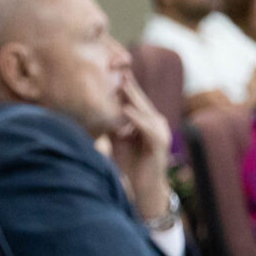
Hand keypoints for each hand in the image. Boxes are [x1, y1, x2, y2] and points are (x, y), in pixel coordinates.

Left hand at [110, 76, 174, 217]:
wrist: (142, 187)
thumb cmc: (128, 163)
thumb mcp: (117, 138)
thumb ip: (111, 122)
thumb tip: (94, 108)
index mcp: (146, 120)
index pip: (134, 99)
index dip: (124, 85)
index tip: (112, 69)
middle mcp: (155, 122)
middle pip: (140, 101)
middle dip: (128, 85)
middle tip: (118, 68)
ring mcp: (160, 132)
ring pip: (145, 111)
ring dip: (133, 97)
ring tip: (121, 83)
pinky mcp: (160, 144)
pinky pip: (147, 127)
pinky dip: (137, 118)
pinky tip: (126, 110)